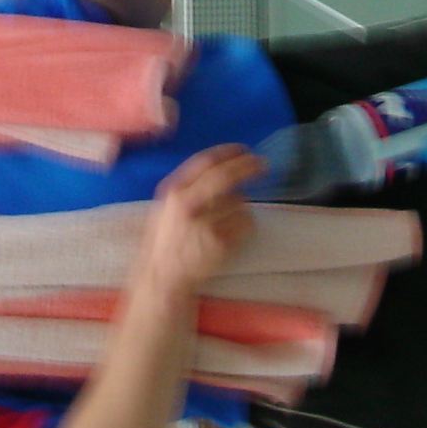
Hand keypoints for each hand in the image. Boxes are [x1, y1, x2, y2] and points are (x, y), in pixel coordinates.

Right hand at [133, 146, 261, 294]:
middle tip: (263, 165)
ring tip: (226, 221)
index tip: (244, 150)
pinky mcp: (220, 242)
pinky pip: (246, 224)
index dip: (228, 153)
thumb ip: (188, 188)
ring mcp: (204, 223)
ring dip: (240, 207)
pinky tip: (231, 234)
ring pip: (239, 201)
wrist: (163, 278)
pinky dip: (245, 226)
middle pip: (226, 176)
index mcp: (174, 191)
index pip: (206, 162)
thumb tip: (222, 166)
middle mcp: (188, 203)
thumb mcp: (167, 207)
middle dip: (248, 167)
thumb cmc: (167, 241)